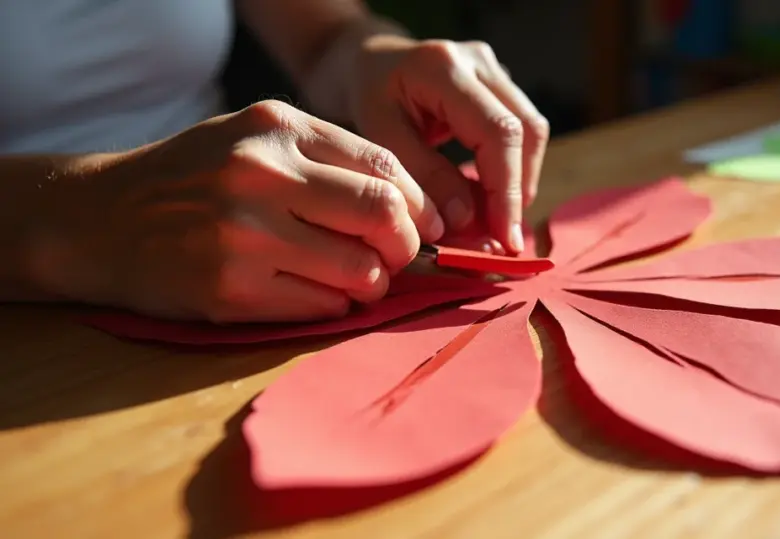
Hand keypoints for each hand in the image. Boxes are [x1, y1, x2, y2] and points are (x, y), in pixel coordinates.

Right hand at [37, 100, 443, 322]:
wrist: (99, 219)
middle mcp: (262, 174)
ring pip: (361, 271)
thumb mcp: (255, 140)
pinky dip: (335, 305)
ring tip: (354, 279)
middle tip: (397, 259)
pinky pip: (323, 307)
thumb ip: (328, 161)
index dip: (419, 205)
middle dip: (407, 247)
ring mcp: (244, 235)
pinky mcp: (231, 290)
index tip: (425, 227)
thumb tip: (413, 208)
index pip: (386, 168)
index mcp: (278, 129)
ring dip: (372, 283)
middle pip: (383, 217)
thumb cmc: (193, 179)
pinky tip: (315, 293)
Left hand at [345, 36, 549, 254]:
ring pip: (532, 131)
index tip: (504, 238)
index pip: (497, 132)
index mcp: (444, 68)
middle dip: (517, 190)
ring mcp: (495, 70)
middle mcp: (478, 61)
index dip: (505, 191)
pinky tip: (492, 197)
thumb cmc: (366, 98)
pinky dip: (512, 169)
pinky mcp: (501, 85)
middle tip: (503, 238)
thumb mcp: (378, 137)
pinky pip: (522, 130)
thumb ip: (424, 176)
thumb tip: (467, 219)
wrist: (368, 62)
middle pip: (526, 130)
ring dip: (519, 181)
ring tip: (497, 220)